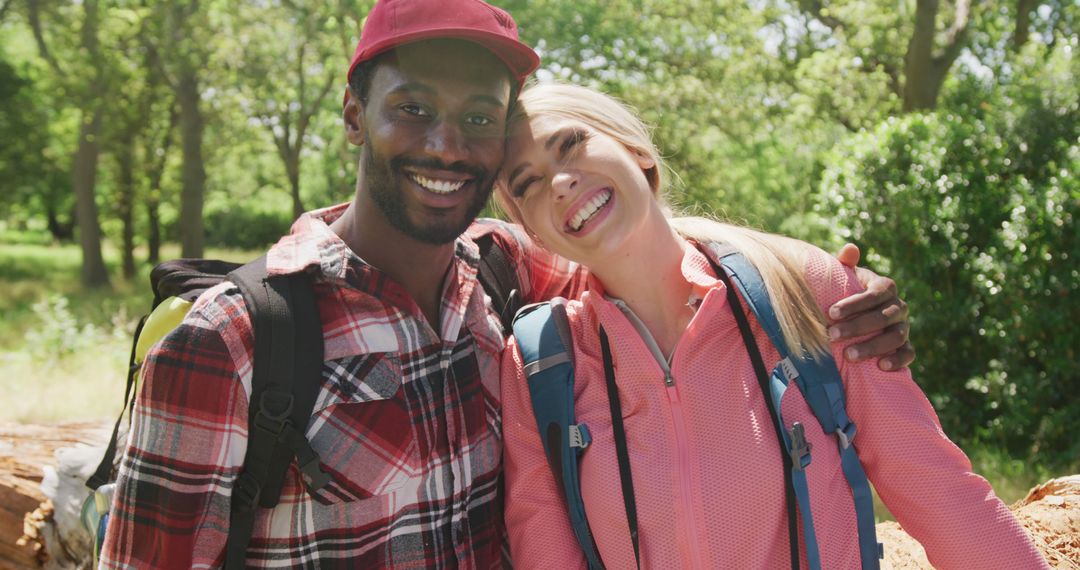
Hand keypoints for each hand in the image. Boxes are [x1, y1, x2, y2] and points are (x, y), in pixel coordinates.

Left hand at [830, 244, 914, 370]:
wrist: (858, 316)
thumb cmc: (846, 293)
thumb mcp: (845, 277)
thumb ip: (845, 264)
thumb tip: (850, 249)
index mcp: (885, 287)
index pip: (875, 294)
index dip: (854, 304)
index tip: (831, 313)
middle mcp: (899, 306)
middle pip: (884, 317)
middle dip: (857, 327)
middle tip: (832, 336)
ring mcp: (904, 327)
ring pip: (895, 337)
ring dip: (873, 347)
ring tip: (848, 356)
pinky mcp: (906, 346)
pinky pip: (908, 354)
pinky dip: (897, 360)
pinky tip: (880, 366)